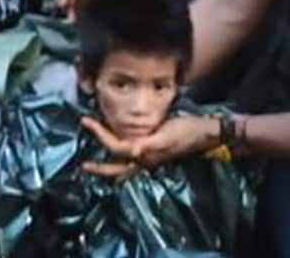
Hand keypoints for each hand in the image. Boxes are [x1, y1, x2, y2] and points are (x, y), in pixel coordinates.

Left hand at [81, 114, 220, 179]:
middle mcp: (146, 160)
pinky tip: (117, 152)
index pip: (116, 148)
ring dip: (109, 165)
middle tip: (84, 166)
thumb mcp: (167, 136)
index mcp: (146, 155)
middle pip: (118, 169)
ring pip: (125, 167)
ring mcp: (150, 158)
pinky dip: (121, 156)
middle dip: (100, 169)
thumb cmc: (187, 131)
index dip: (100, 135)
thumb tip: (133, 151)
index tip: (86, 121)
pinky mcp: (154, 152)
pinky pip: (133, 158)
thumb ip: (150, 145)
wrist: (207, 131)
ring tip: (95, 163)